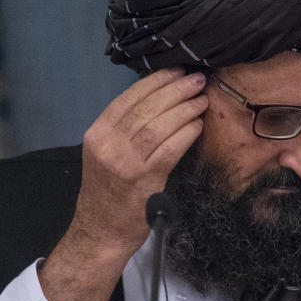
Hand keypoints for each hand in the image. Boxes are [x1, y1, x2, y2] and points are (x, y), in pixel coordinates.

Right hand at [72, 67, 207, 251]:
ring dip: (184, 109)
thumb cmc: (111, 191)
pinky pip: (169, 150)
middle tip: (197, 79)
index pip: (127, 98)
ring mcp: (124, 162)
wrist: (102, 231)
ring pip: (158, 126)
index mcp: (98, 133)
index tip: (177, 70)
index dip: (155, 81)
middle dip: (175, 90)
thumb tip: (160, 99)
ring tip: (202, 98)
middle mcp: (107, 144)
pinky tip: (199, 125)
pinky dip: (186, 134)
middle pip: (145, 108)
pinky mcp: (143, 180)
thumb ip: (127, 129)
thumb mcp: (108, 154)